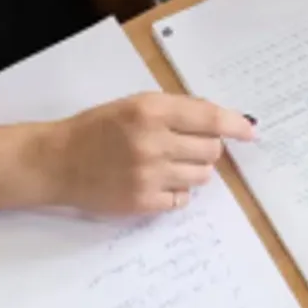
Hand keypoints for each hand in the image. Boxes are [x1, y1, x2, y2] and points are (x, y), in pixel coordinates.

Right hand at [30, 96, 254, 214]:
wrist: (57, 161)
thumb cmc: (97, 129)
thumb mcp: (134, 105)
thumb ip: (175, 111)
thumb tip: (221, 121)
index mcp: (151, 110)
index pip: (210, 118)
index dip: (236, 125)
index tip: (251, 131)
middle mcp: (152, 142)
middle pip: (211, 150)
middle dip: (205, 149)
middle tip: (184, 148)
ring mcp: (148, 175)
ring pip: (201, 176)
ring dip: (192, 170)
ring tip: (167, 165)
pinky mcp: (142, 202)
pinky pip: (182, 200)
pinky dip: (176, 193)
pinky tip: (156, 183)